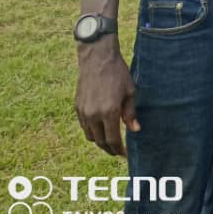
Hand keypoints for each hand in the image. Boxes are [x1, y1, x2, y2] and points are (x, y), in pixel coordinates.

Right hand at [75, 41, 139, 155]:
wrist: (97, 59)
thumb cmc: (118, 74)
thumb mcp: (130, 92)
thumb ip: (130, 113)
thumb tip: (135, 130)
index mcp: (108, 112)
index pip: (112, 139)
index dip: (118, 149)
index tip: (124, 154)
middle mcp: (93, 115)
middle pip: (100, 141)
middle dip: (109, 149)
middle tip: (117, 151)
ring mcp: (83, 112)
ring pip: (90, 136)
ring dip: (99, 142)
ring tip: (110, 142)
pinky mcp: (77, 107)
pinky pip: (84, 126)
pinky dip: (92, 132)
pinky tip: (100, 129)